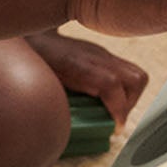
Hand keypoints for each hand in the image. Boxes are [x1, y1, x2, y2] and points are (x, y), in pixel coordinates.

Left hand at [26, 29, 149, 125]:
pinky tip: (108, 99)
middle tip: (116, 120)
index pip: (112, 84)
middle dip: (130, 105)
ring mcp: (102, 53)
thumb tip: (65, 129)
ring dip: (131, 97)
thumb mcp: (42, 86)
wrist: (31, 36)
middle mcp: (96, 56)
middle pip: (135, 79)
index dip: (119, 110)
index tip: (116, 128)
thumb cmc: (34, 62)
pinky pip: (126, 71)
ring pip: (135, 74)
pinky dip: (124, 89)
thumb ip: (57, 105)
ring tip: (115, 111)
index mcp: (77, 65)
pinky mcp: (104, 55)